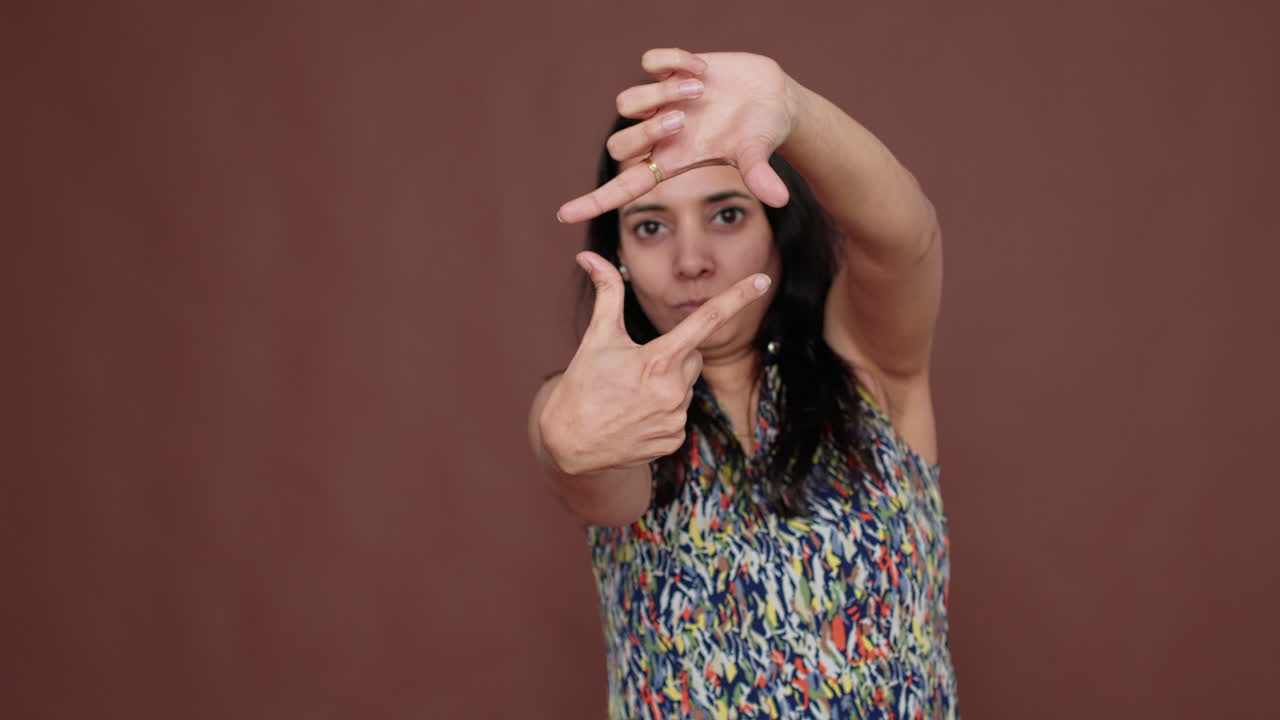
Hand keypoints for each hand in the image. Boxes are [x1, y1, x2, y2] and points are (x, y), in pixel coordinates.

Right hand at [538, 252, 771, 475]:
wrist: (569, 442)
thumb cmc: (582, 385)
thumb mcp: (596, 337)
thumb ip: (606, 293)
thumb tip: (589, 255)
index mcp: (657, 360)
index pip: (706, 320)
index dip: (737, 297)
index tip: (762, 281)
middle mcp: (673, 391)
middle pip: (694, 358)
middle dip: (674, 357)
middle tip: (638, 369)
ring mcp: (675, 419)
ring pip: (688, 387)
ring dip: (668, 386)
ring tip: (632, 396)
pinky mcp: (673, 440)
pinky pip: (680, 416)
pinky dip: (663, 413)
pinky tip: (637, 417)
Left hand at [557, 49, 798, 223]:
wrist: (772, 97)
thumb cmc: (761, 133)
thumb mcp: (759, 154)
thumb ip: (761, 175)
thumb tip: (779, 198)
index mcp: (674, 162)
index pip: (625, 188)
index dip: (594, 202)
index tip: (563, 216)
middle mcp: (659, 135)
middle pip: (620, 144)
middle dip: (646, 130)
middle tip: (685, 118)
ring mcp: (659, 102)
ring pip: (627, 102)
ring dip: (660, 92)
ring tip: (700, 88)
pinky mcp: (668, 70)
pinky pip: (648, 62)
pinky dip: (670, 62)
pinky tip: (700, 68)